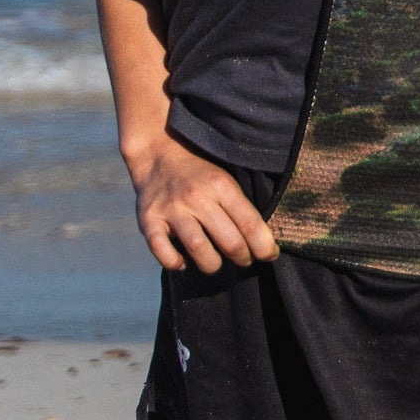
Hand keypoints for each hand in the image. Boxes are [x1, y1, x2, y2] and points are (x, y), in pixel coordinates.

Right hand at [125, 132, 278, 274]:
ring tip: (216, 264)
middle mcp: (197, 198)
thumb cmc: (200, 175)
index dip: (264, 247)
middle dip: (243, 258)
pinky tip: (183, 263)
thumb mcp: (225, 181)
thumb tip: (263, 242)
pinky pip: (161, 249)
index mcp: (222, 186)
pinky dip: (174, 262)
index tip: (270, 256)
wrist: (158, 155)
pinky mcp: (148, 220)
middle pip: (229, 240)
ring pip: (198, 248)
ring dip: (212, 264)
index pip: (250, 224)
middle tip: (245, 261)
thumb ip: (240, 208)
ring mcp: (171, 210)